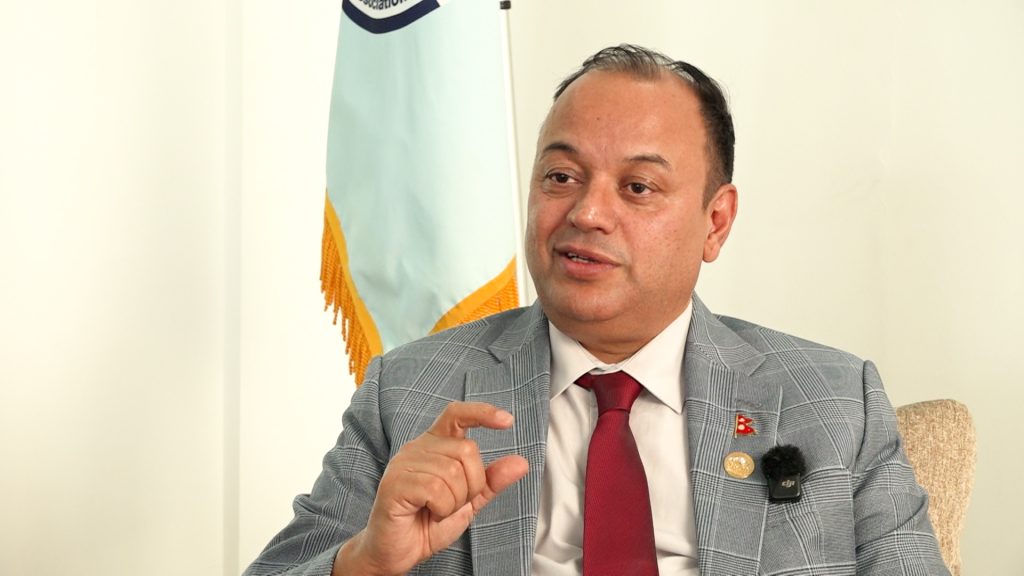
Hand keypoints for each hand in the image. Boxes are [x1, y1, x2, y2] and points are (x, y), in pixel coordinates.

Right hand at [334, 402, 529, 575]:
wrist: (397, 552)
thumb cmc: (427, 523)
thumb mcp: (468, 501)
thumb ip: (491, 481)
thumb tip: (521, 462)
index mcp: (433, 445)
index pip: (457, 414)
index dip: (482, 413)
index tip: (507, 421)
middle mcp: (417, 448)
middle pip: (466, 450)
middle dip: (471, 485)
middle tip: (452, 503)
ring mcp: (403, 464)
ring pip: (453, 472)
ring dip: (455, 501)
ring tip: (437, 510)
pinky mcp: (394, 484)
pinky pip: (436, 490)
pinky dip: (442, 509)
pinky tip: (427, 513)